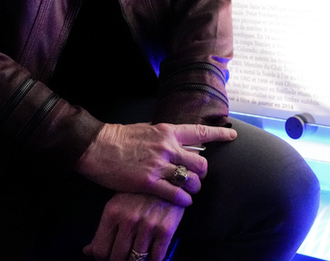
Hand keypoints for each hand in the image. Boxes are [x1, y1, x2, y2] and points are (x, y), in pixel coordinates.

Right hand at [75, 122, 235, 205]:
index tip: (232, 135)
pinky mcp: (148, 182)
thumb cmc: (119, 136)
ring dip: (194, 187)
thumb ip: (164, 134)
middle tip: (199, 176)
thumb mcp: (146, 128)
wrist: (96, 146)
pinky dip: (183, 200)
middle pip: (201, 162)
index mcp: (168, 131)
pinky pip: (174, 194)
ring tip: (191, 191)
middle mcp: (167, 148)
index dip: (220, 134)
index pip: (201, 132)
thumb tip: (176, 137)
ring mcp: (158, 165)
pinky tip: (183, 202)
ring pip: (191, 179)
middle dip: (203, 172)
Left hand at [83, 193, 183, 260]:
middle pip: (116, 258)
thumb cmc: (141, 191)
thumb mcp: (118, 203)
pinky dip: (152, 260)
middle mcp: (129, 219)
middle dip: (119, 259)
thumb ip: (103, 229)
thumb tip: (88, 251)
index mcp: (113, 212)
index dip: (103, 258)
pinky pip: (156, 257)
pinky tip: (151, 255)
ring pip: (136, 260)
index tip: (109, 256)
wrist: (171, 176)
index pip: (100, 250)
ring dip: (136, 259)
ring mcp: (148, 225)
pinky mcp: (166, 229)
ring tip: (138, 254)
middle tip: (124, 255)